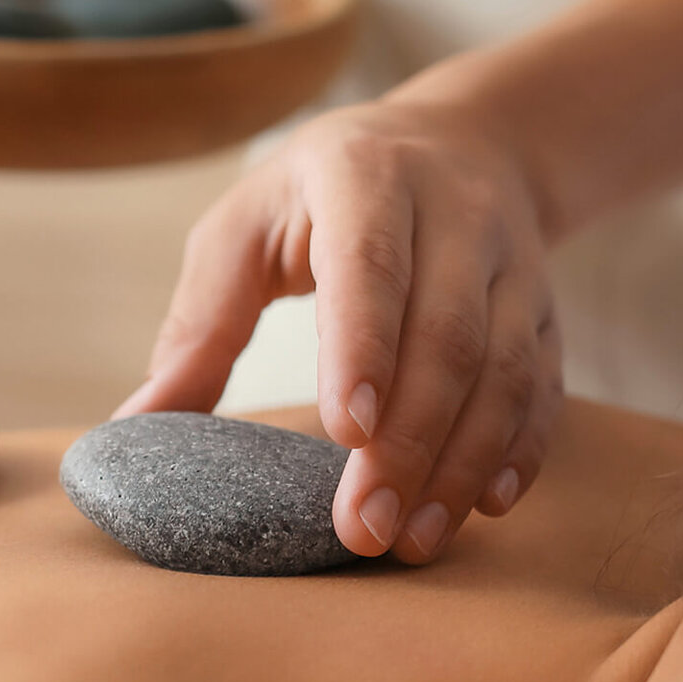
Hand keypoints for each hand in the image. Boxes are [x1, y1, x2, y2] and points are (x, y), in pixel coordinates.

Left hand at [116, 101, 563, 563]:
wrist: (461, 141)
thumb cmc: (317, 197)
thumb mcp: (245, 227)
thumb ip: (200, 322)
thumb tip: (137, 422)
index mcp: (364, 177)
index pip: (371, 264)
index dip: (363, 347)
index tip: (344, 432)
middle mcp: (454, 212)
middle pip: (446, 336)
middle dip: (408, 442)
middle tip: (364, 528)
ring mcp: (512, 261)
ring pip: (504, 369)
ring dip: (461, 463)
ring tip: (412, 539)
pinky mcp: (545, 308)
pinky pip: (543, 383)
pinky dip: (520, 448)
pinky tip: (486, 504)